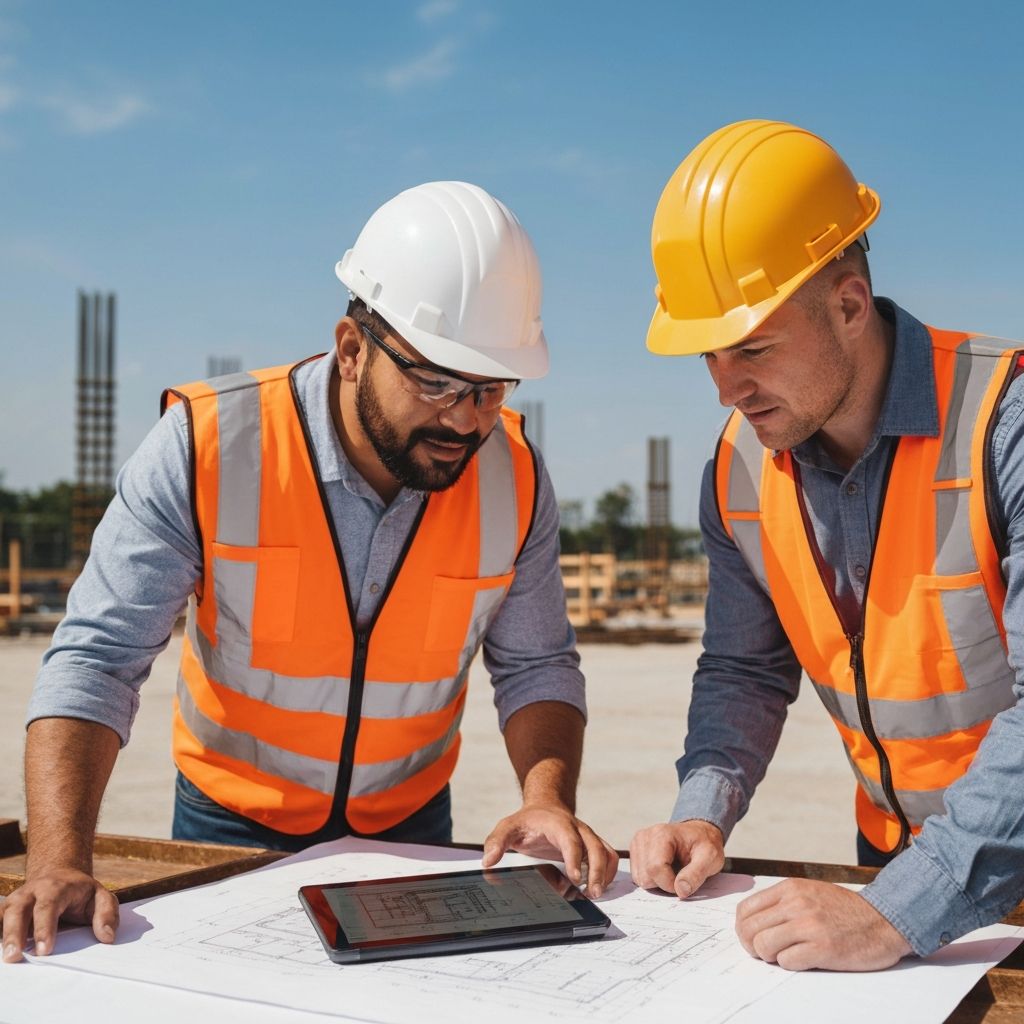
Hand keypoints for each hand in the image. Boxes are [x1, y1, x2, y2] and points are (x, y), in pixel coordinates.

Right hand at [1, 868, 118, 962]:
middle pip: (18, 910)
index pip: (48, 906)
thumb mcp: (101, 897)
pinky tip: (0, 952)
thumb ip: (107, 914)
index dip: (44, 927)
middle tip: (15, 957)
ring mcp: (14, 901)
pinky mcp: (4, 912)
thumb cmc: (81, 893)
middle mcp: (31, 892)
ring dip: (2, 936)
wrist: (58, 876)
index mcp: (56, 887)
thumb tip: (107, 937)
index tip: (44, 950)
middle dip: (14, 933)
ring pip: (2, 915)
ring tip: (6, 959)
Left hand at [481, 804, 618, 896]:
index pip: (570, 840)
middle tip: (592, 893)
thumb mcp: (508, 827)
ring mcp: (587, 837)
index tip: (575, 878)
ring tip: (596, 894)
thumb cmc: (527, 820)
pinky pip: (608, 856)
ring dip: (605, 873)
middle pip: (595, 847)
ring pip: (606, 852)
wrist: (544, 806)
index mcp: (558, 824)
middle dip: (597, 871)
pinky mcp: (592, 845)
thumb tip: (488, 861)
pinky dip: (608, 873)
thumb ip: (497, 841)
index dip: (574, 858)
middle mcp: (578, 829)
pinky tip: (597, 888)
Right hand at [629, 820, 724, 897]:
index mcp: (662, 834)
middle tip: (679, 875)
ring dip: (657, 882)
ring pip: (639, 878)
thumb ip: (696, 874)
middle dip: (663, 884)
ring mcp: (637, 843)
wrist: (699, 834)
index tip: (684, 882)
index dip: (670, 884)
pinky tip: (664, 870)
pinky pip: (637, 876)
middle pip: (645, 876)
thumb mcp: (710, 858)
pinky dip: (652, 879)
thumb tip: (681, 891)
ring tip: (672, 871)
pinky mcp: (635, 851)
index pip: (655, 869)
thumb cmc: (704, 845)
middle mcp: (644, 836)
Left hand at [735, 878, 911, 970]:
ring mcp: (809, 926)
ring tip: (785, 955)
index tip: (751, 938)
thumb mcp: (809, 892)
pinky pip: (786, 962)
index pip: (745, 909)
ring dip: (770, 957)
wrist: (882, 921)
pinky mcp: (822, 948)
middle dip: (752, 946)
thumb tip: (752, 921)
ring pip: (764, 946)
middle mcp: (796, 903)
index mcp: (790, 888)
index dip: (743, 929)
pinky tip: (803, 959)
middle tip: (764, 953)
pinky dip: (790, 965)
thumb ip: (782, 902)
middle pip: (749, 929)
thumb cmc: (843, 910)